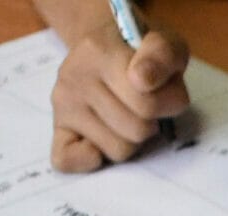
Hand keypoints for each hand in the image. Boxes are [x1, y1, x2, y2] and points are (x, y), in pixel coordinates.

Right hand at [48, 20, 189, 170]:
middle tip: (144, 105)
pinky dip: (88, 160)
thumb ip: (162, 55)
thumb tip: (142, 80)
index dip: (169, 103)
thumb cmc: (142, 53)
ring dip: (131, 139)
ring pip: (117, 150)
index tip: (163, 88)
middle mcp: (73, 76)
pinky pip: (66, 160)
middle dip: (151, 122)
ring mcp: (62, 103)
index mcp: (99, 52)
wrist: (108, 45)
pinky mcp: (58, 126)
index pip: (148, 104)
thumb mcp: (165, 43)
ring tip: (127, 114)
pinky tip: (99, 142)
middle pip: (136, 131)